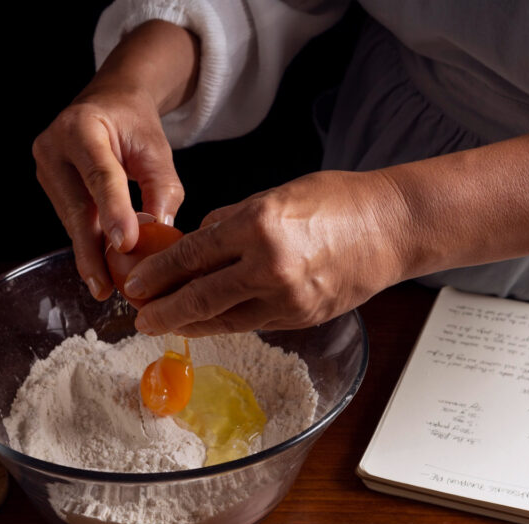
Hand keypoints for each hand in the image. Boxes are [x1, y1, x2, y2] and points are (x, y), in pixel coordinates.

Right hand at [32, 20, 198, 299]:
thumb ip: (162, 189)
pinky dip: (89, 243)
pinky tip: (100, 268)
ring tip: (107, 286)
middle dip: (92, 250)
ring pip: (72, 219)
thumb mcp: (157, 149)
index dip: (113, 212)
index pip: (101, 175)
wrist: (108, 105)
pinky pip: (71, 220)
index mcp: (82, 127)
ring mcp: (46, 168)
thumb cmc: (134, 126)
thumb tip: (159, 233)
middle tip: (105, 287)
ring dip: (90, 253)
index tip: (126, 245)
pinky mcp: (49, 187)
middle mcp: (54, 146)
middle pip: (77, 206)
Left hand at [123, 170, 409, 335]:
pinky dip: (224, 324)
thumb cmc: (340, 202)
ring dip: (189, 324)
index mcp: (259, 225)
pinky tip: (208, 323)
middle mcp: (269, 266)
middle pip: (200, 297)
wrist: (392, 229)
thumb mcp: (277, 194)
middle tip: (139, 317)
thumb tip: (199, 240)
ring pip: (224, 319)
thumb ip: (232, 220)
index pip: (191, 256)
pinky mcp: (301, 318)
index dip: (157, 274)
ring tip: (166, 324)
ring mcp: (287, 298)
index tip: (135, 283)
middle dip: (163, 310)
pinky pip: (251, 323)